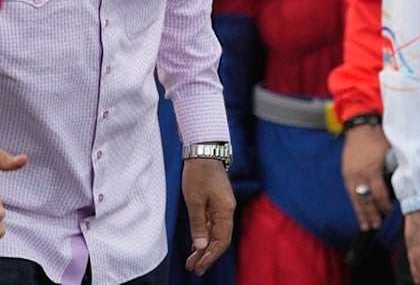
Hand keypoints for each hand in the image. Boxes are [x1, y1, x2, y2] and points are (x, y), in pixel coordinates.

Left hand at [182, 158, 235, 275]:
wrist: (203, 151)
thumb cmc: (198, 174)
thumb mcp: (194, 200)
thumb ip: (198, 224)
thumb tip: (201, 246)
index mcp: (225, 211)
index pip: (221, 241)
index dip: (210, 256)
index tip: (199, 267)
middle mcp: (227, 211)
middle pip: (219, 240)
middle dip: (207, 256)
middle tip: (193, 269)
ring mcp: (222, 206)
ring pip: (215, 233)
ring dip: (204, 247)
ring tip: (192, 260)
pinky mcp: (216, 202)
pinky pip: (212, 224)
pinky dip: (204, 235)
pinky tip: (197, 244)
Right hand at [342, 124, 393, 229]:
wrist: (360, 127)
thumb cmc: (379, 140)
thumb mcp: (390, 155)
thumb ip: (393, 172)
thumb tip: (399, 189)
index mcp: (371, 170)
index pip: (379, 195)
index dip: (385, 206)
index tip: (390, 213)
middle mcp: (358, 175)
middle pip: (365, 200)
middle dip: (371, 215)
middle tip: (376, 227)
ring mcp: (350, 174)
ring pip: (355, 198)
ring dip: (360, 213)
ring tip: (365, 226)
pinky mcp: (345, 173)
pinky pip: (350, 191)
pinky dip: (354, 202)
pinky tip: (358, 211)